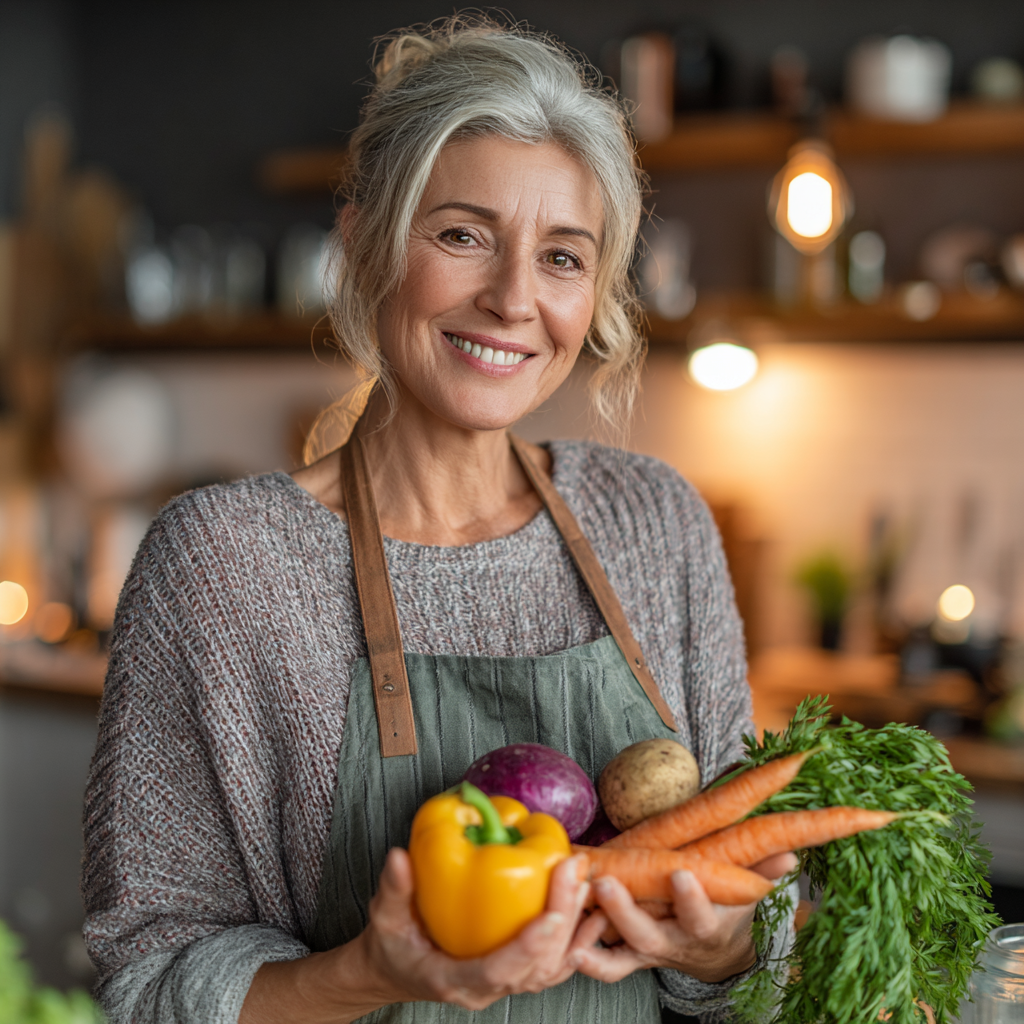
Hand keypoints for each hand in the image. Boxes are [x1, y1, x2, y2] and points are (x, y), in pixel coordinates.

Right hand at [242, 850, 591, 1023]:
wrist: (394, 969)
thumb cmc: (391, 943)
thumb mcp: (385, 916)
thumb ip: (394, 888)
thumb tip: (398, 857)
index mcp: (452, 980)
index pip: (498, 971)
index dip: (528, 946)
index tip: (550, 915)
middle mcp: (485, 990)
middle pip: (537, 966)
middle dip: (562, 918)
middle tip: (574, 871)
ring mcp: (503, 986)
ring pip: (552, 968)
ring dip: (576, 928)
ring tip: (589, 884)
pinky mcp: (516, 974)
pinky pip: (555, 965)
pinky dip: (578, 941)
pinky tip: (593, 913)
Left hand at [569, 852, 797, 985]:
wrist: (716, 953)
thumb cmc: (729, 910)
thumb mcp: (750, 893)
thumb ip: (765, 872)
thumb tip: (791, 859)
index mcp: (705, 926)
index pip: (699, 916)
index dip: (691, 899)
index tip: (680, 875)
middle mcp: (673, 943)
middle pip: (647, 935)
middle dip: (626, 912)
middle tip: (607, 885)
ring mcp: (648, 950)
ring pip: (620, 949)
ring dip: (596, 934)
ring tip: (574, 912)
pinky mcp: (629, 954)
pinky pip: (608, 964)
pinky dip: (589, 958)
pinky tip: (569, 942)